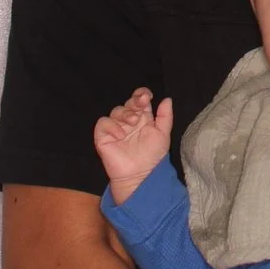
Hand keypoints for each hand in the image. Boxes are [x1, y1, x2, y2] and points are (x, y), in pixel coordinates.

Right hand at [92, 88, 171, 202]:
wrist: (140, 174)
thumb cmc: (152, 156)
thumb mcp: (163, 134)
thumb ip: (165, 117)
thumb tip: (167, 99)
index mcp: (142, 119)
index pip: (139, 101)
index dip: (141, 94)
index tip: (147, 96)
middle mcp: (128, 122)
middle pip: (128, 103)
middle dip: (134, 100)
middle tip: (141, 103)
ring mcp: (115, 128)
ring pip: (116, 111)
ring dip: (125, 113)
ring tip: (133, 122)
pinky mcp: (103, 137)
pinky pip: (103, 124)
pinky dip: (111, 126)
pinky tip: (120, 134)